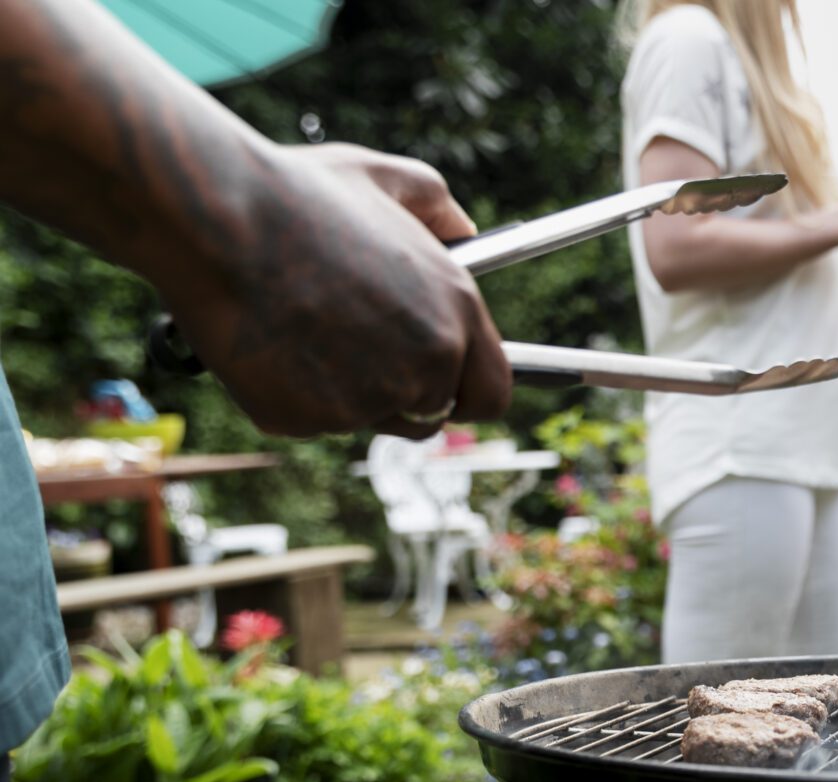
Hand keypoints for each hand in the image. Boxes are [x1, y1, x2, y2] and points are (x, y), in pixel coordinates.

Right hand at [164, 144, 510, 438]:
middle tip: (356, 350)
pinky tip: (270, 342)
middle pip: (432, 412)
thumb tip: (464, 230)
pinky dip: (292, 394)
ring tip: (306, 329)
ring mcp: (370, 397)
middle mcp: (427, 361)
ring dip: (348, 392)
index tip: (445, 385)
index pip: (493, 391)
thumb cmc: (296, 194)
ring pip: (369, 419)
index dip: (467, 390)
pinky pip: (311, 421)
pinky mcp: (310, 418)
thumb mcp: (384, 177)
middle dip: (403, 392)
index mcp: (456, 310)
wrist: (216, 220)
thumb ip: (438, 207)